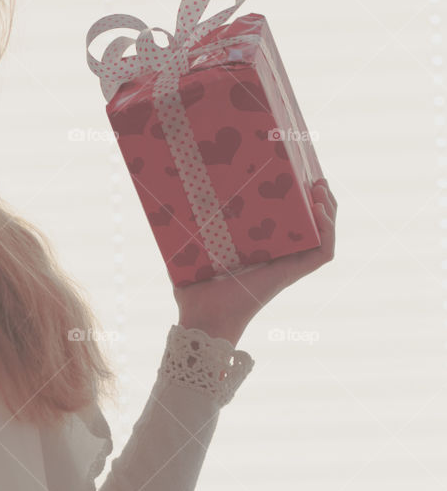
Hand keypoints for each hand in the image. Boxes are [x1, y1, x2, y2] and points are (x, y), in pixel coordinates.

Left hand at [173, 178, 336, 342]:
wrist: (202, 316)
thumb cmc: (194, 292)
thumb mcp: (190, 252)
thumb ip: (183, 232)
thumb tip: (163, 206)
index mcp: (262, 250)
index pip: (289, 222)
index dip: (298, 200)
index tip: (297, 174)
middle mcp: (280, 257)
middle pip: (312, 225)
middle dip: (318, 199)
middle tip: (313, 175)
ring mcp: (288, 266)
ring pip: (323, 237)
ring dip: (328, 211)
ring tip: (320, 187)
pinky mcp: (292, 275)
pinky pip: (322, 253)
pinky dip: (327, 232)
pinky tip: (319, 211)